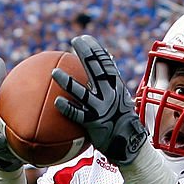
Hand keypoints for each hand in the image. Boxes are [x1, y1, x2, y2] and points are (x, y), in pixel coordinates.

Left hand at [52, 35, 147, 164]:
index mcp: (116, 88)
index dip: (96, 50)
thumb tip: (108, 58)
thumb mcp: (121, 99)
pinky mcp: (94, 125)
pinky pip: (78, 116)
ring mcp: (101, 110)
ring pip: (83, 94)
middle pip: (97, 71)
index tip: (85, 38)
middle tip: (75, 42)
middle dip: (86, 54)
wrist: (129, 145)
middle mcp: (110, 96)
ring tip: (54, 73)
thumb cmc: (121, 121)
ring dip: (68, 83)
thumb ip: (111, 81)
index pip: (106, 64)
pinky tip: (57, 102)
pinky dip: (68, 109)